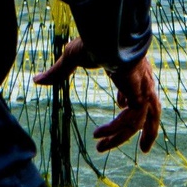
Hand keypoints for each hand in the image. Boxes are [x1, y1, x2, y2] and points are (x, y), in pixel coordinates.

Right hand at [33, 39, 162, 154]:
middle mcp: (142, 81)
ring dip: (124, 137)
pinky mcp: (140, 97)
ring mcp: (144, 89)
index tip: (119, 105)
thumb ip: (58, 72)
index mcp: (132, 70)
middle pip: (151, 111)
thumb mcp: (73, 57)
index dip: (128, 101)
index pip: (137, 90)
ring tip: (103, 147)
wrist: (108, 37)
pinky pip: (130, 121)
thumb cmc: (95, 41)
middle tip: (141, 149)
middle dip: (146, 131)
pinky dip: (115, 130)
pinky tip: (99, 134)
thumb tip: (36, 80)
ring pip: (141, 122)